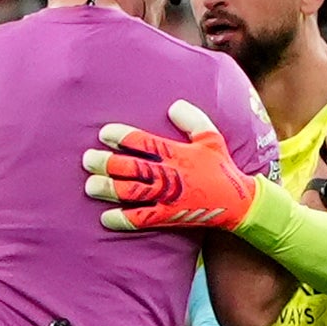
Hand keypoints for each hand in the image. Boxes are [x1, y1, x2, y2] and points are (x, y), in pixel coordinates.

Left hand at [86, 98, 265, 230]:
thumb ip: (192, 120)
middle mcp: (171, 175)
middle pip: (132, 168)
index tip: (104, 133)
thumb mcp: (212, 137)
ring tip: (90, 185)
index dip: (122, 136)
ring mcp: (169, 197)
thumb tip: (172, 106)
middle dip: (107, 163)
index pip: (144, 142)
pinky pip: (142, 219)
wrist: (238, 202)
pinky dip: (123, 219)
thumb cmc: (221, 166)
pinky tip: (105, 217)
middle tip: (88, 159)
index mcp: (178, 153)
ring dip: (108, 189)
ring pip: (132, 192)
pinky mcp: (169, 216)